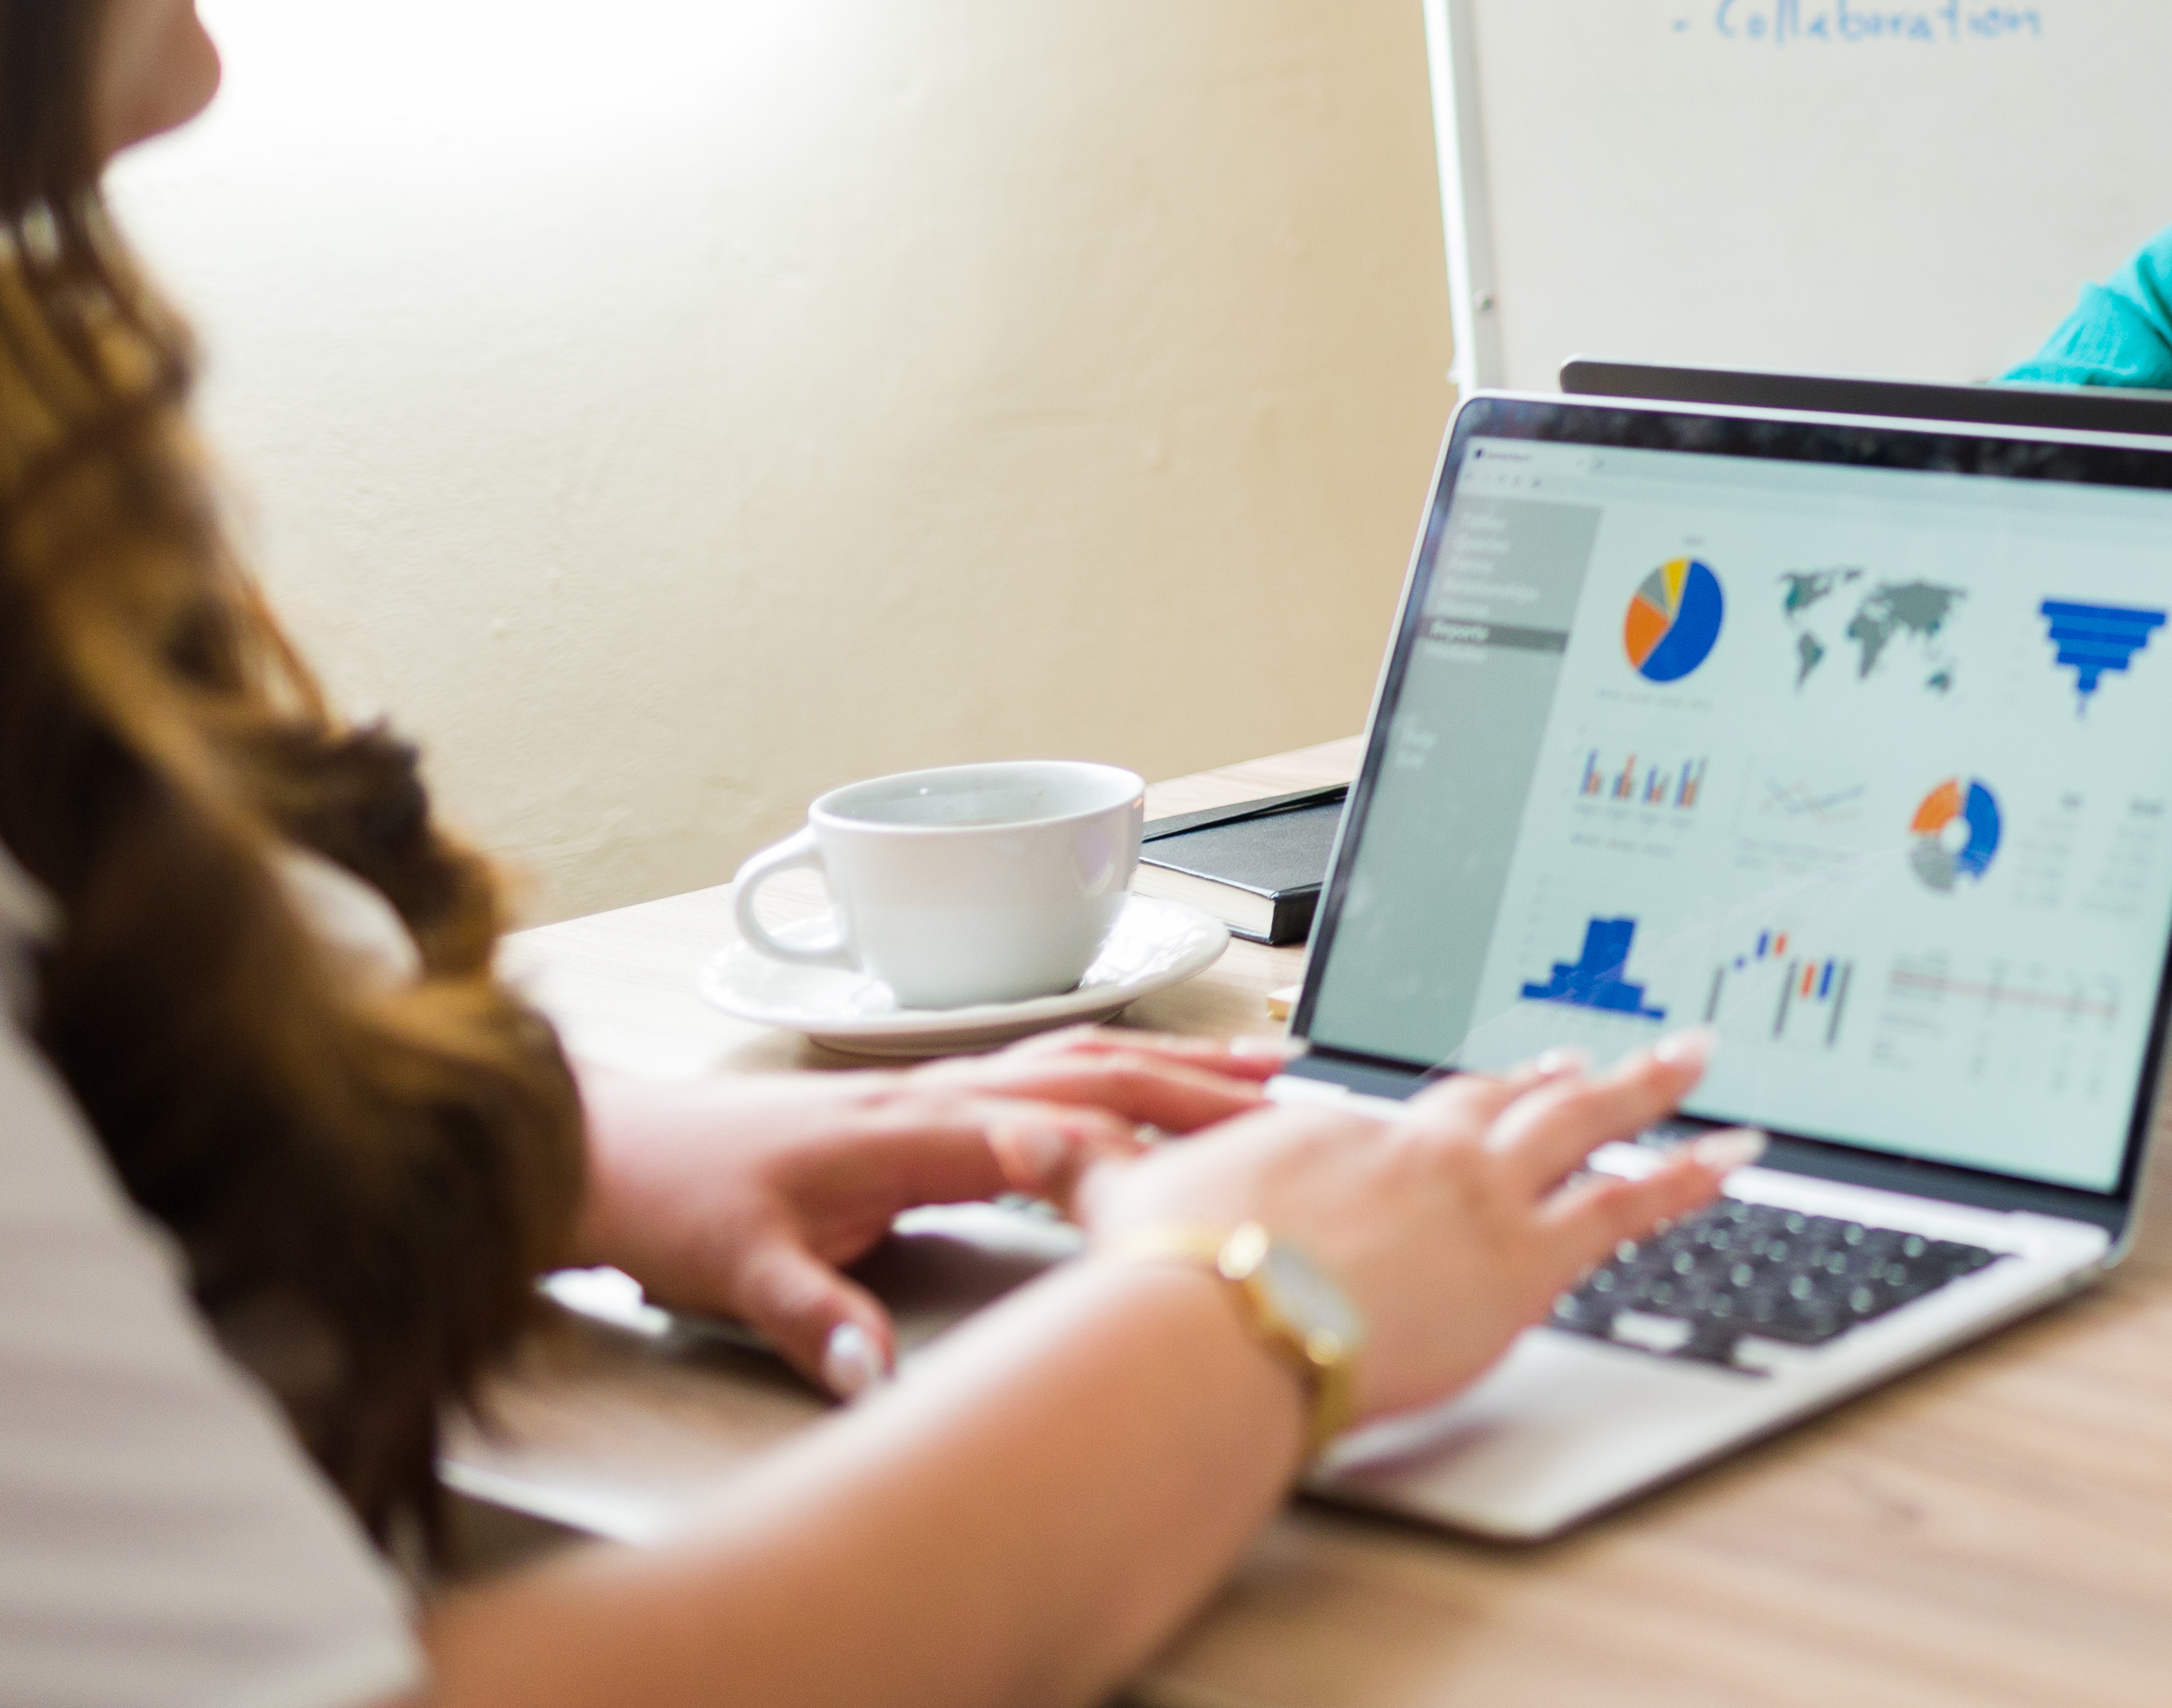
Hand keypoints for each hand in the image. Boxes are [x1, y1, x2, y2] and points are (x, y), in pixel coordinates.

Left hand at [575, 1029, 1292, 1395]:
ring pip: (1083, 1056)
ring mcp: (942, 1085)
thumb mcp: (734, 1272)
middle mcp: (936, 1093)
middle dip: (1196, 1085)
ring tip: (1271, 1064)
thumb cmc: (677, 1200)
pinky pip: (1055, 1065)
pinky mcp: (938, 1097)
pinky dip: (1130, 1061)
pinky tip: (1167, 1073)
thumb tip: (877, 1375)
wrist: (616, 1150)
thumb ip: (814, 1318)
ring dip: (1180, 1058)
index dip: (1130, 1141)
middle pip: (1090, 1072)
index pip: (1040, 1128)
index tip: (1215, 1161)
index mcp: (902, 1131)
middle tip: (1294, 1105)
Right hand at [1076, 1031, 1755, 1427]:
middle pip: (1504, 1098)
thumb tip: (1040, 1146)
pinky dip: (1689, 1177)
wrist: (1220, 1323)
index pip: (1407, 1115)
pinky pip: (1630, 1206)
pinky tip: (1734, 1157)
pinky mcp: (1523, 1257)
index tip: (1476, 1089)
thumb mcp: (1122, 1201)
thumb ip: (1097, 1171)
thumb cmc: (1175, 1278)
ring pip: (1588, 1124)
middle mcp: (1419, 1148)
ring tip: (1697, 1058)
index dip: (1448, 1106)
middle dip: (1556, 1077)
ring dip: (1649, 1089)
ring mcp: (1480, 1195)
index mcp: (1336, 1134)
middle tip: (1596, 1057)